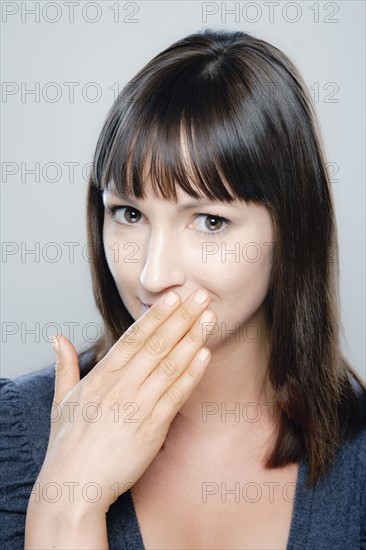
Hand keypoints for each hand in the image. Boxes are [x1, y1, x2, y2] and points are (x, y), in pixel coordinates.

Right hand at [35, 288, 214, 514]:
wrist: (73, 486)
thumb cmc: (68, 444)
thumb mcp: (61, 399)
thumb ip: (65, 365)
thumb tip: (57, 337)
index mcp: (101, 376)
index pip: (133, 338)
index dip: (156, 316)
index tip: (174, 297)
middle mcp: (120, 387)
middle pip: (156, 345)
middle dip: (181, 318)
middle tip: (201, 296)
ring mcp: (136, 407)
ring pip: (169, 365)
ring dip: (192, 339)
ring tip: (209, 319)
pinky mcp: (151, 429)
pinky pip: (175, 396)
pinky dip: (191, 375)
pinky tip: (204, 356)